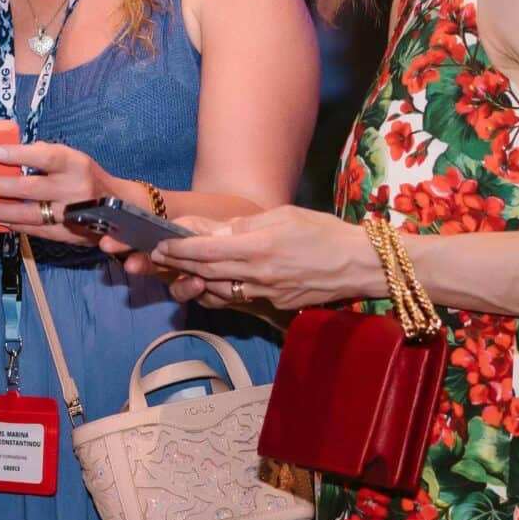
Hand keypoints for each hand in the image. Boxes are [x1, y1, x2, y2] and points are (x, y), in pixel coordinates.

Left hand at [0, 141, 116, 244]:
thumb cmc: (88, 177)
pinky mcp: (67, 235)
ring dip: (0, 211)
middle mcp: (75, 190)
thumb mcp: (74, 158)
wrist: (120, 208)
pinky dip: (14, 225)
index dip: (18, 155)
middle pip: (30, 189)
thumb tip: (11, 153)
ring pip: (30, 215)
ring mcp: (71, 216)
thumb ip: (46, 155)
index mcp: (77, 165)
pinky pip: (35, 231)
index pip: (44, 157)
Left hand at [150, 206, 386, 312]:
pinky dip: (220, 290)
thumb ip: (246, 225)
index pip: (206, 250)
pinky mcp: (275, 303)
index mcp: (259, 247)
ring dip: (195, 279)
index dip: (179, 249)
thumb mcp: (284, 215)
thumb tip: (215, 231)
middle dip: (179, 264)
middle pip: (206, 272)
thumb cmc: (325, 232)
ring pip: (219, 288)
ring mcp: (266, 293)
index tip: (161, 244)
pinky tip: (210, 282)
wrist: (359, 265)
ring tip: (178, 269)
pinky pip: (239, 297)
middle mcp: (258, 274)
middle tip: (159, 257)